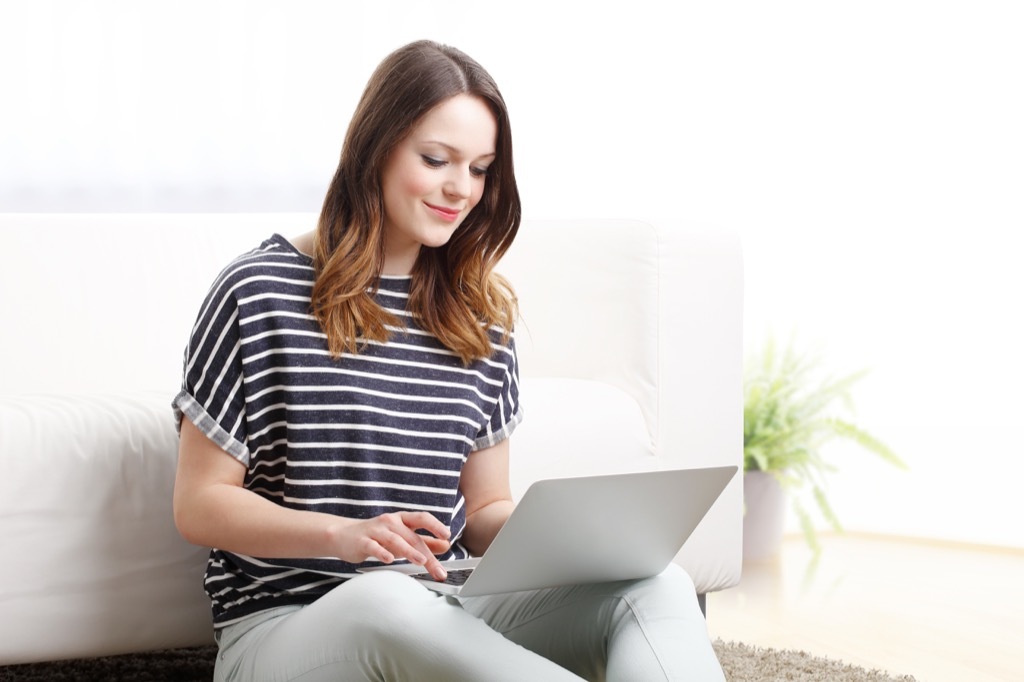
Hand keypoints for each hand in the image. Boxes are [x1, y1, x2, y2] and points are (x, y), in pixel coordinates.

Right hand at [334, 512, 450, 580]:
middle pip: (412, 536)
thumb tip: (446, 545)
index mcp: (402, 519)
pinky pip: (373, 546)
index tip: (447, 535)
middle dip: (427, 554)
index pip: (422, 518)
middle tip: (438, 570)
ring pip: (395, 540)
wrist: (343, 535)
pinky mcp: (362, 541)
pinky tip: (389, 560)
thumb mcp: (402, 536)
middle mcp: (390, 522)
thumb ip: (423, 541)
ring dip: (409, 551)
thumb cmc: (376, 536)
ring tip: (421, 561)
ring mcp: (376, 530)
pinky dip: (382, 553)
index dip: (435, 525)